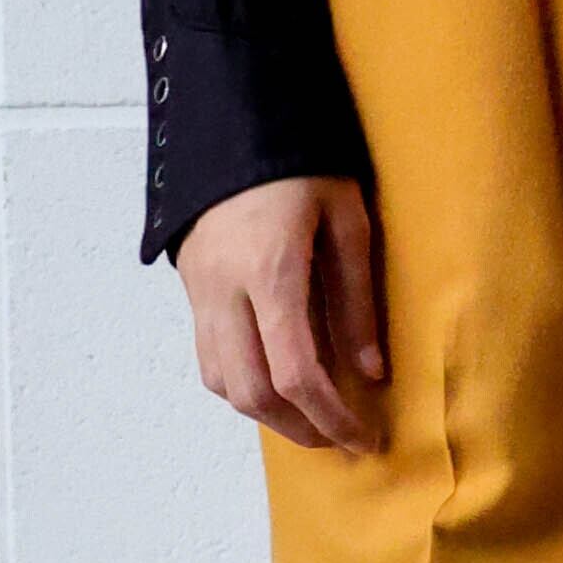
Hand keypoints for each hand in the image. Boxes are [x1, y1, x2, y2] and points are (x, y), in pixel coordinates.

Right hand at [175, 176, 385, 453]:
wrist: (233, 123)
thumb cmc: (304, 164)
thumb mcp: (347, 219)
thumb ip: (357, 298)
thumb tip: (371, 371)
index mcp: (269, 271)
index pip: (297, 371)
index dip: (332, 416)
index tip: (365, 437)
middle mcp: (224, 290)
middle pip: (252, 392)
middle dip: (300, 428)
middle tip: (342, 440)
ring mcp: (199, 290)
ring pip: (222, 383)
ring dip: (267, 414)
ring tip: (313, 421)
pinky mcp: (190, 287)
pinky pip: (208, 358)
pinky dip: (241, 385)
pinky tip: (276, 385)